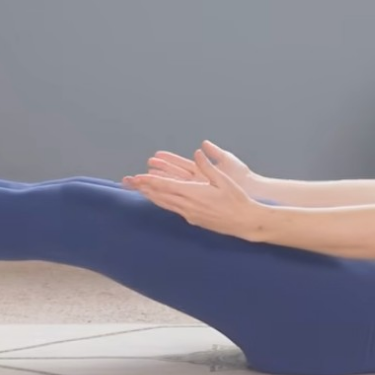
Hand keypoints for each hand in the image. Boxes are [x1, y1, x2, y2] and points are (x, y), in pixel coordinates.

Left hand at [124, 149, 268, 240]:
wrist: (245, 222)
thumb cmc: (237, 199)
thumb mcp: (223, 180)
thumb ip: (208, 166)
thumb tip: (197, 152)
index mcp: (194, 193)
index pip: (166, 186)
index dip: (150, 181)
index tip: (137, 177)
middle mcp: (188, 205)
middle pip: (160, 196)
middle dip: (144, 188)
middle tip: (129, 182)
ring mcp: (190, 214)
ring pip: (165, 204)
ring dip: (151, 196)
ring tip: (139, 190)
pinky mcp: (194, 220)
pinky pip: (173, 210)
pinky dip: (162, 203)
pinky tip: (159, 201)